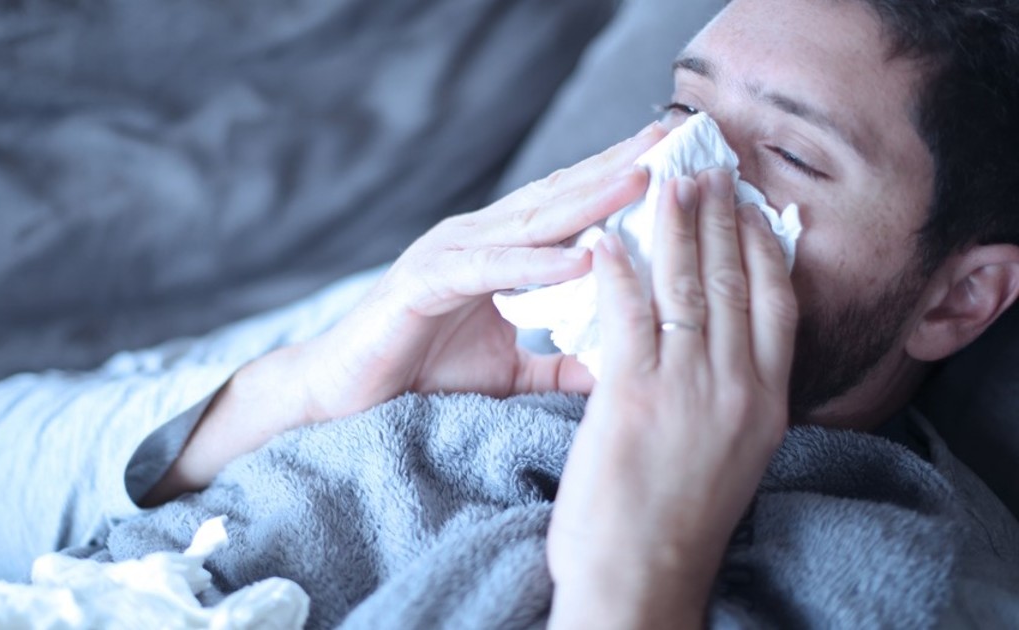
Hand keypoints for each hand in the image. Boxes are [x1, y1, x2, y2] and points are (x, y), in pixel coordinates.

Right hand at [295, 123, 664, 420]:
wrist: (343, 397)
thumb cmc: (421, 375)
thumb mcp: (508, 373)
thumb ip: (555, 365)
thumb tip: (613, 372)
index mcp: (497, 252)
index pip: (567, 208)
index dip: (617, 183)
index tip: (677, 166)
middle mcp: (476, 240)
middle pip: (556, 197)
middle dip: (614, 167)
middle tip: (672, 140)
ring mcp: (448, 255)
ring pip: (529, 223)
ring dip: (587, 200)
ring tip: (641, 180)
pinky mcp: (423, 283)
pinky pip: (488, 270)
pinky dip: (536, 264)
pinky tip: (581, 258)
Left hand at [546, 170, 797, 627]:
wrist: (643, 581)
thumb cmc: (676, 524)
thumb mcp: (728, 454)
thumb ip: (729, 397)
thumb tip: (721, 353)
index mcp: (767, 401)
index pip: (775, 302)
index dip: (762, 244)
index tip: (749, 202)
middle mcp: (738, 387)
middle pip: (733, 280)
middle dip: (719, 216)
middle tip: (705, 166)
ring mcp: (688, 388)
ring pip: (685, 285)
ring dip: (674, 224)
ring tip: (665, 178)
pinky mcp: (632, 396)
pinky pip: (629, 313)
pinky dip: (618, 268)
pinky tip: (606, 238)